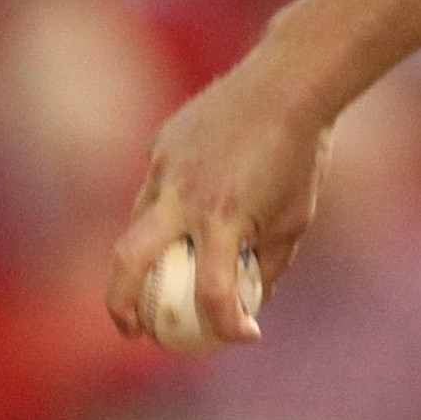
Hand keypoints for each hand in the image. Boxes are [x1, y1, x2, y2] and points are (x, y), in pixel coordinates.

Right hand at [104, 64, 334, 345]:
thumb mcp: (295, 218)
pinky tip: (195, 198)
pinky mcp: (161, 145)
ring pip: (137, 223)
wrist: (288, 84)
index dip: (226, 324)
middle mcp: (184, 197)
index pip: (212, 292)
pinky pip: (155, 188)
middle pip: (128, 263)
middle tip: (134, 331)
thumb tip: (249, 300)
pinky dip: (167, 207)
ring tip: (163, 271)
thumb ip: (268, 262)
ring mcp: (165, 168)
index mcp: (223, 219)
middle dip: (121, 305)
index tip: (241, 335)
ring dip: (145, 255)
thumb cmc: (299, 155)